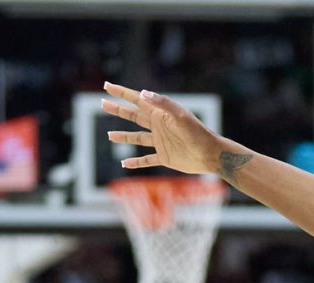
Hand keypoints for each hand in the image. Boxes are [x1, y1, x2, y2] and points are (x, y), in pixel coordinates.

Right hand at [102, 82, 229, 176]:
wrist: (211, 154)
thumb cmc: (198, 133)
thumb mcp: (181, 116)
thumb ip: (163, 104)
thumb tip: (142, 94)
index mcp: (160, 114)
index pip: (136, 101)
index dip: (121, 93)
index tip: (107, 87)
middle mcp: (158, 126)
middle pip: (133, 116)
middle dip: (118, 109)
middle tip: (103, 103)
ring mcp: (160, 142)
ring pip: (137, 137)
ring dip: (123, 136)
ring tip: (110, 135)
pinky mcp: (165, 157)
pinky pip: (147, 160)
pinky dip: (136, 163)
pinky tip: (125, 164)